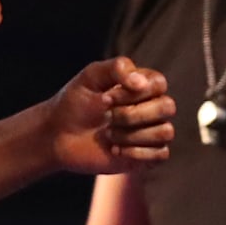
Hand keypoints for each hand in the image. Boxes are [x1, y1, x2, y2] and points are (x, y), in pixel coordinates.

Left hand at [49, 58, 175, 172]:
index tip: (106, 98)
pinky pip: (161, 154)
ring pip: (165, 132)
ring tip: (108, 134)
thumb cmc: (74, 103)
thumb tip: (141, 83)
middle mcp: (151, 107)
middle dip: (133, 114)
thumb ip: (117, 68)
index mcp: (142, 85)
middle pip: (167, 107)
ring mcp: (150, 132)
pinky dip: (137, 152)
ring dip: (132, 134)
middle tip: (107, 117)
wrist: (58, 135)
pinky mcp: (146, 156)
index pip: (159, 84)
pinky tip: (115, 150)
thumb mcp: (90, 77)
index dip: (134, 93)